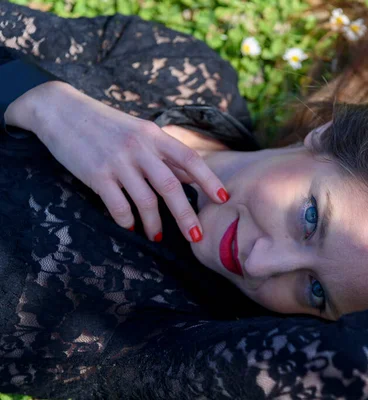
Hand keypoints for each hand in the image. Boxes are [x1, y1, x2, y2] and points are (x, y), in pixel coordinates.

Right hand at [7, 81, 226, 241]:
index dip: (209, 179)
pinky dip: (127, 219)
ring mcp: (117, 161)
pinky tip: (131, 226)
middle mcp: (139, 147)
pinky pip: (118, 205)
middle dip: (186, 215)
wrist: (61, 111)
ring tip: (156, 237)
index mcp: (154, 135)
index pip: (190, 158)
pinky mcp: (96, 174)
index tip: (224, 198)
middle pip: (170, 186)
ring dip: (154, 223)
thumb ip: (166, 155)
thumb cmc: (107, 125)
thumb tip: (193, 178)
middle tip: (197, 238)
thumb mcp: (140, 132)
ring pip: (145, 200)